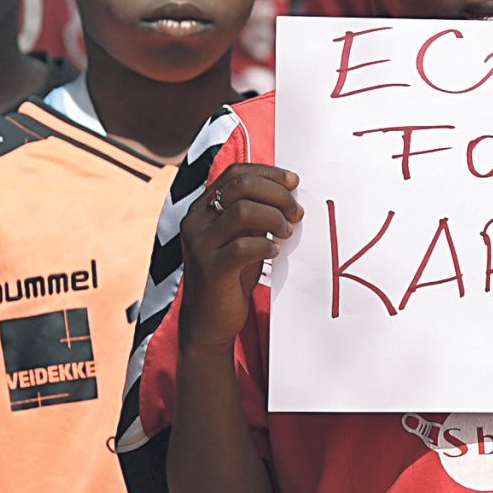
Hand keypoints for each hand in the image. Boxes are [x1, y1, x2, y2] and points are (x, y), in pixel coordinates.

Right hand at [180, 164, 299, 347]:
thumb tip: (288, 192)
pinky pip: (242, 247)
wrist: (210, 319)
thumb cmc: (231, 274)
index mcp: (202, 207)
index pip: (235, 173)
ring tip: (287, 232)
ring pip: (242, 212)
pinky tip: (274, 252)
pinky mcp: (210, 269)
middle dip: (277, 195)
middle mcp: (196, 221)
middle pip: (241, 187)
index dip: (269, 173)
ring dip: (274, 218)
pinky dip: (265, 246)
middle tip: (296, 212)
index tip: (293, 182)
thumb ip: (255, 213)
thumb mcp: (242, 235)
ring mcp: (199, 244)